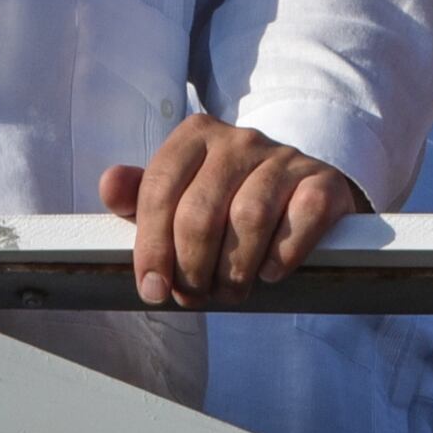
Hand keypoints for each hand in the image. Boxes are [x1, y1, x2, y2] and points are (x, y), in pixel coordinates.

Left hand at [95, 118, 365, 305]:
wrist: (301, 194)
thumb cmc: (227, 203)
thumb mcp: (180, 197)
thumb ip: (140, 196)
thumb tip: (109, 185)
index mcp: (196, 136)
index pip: (159, 189)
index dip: (151, 248)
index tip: (153, 290)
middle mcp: (240, 138)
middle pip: (200, 212)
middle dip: (191, 267)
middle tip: (194, 296)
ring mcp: (285, 157)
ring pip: (249, 218)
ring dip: (233, 270)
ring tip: (229, 291)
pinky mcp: (323, 181)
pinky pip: (301, 219)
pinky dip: (282, 255)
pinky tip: (270, 272)